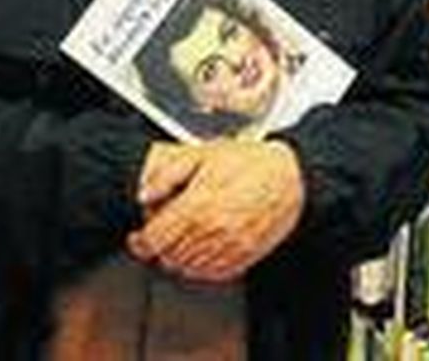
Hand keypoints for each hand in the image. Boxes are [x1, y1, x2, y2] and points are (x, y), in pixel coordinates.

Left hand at [126, 140, 303, 282]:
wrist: (291, 176)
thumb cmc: (250, 163)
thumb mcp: (202, 154)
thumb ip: (168, 174)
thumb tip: (144, 194)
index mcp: (197, 206)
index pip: (154, 240)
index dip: (140, 242)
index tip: (137, 238)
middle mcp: (212, 232)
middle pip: (168, 256)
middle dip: (159, 247)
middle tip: (160, 233)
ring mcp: (229, 248)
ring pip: (188, 269)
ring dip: (177, 259)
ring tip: (179, 241)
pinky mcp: (245, 257)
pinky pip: (213, 274)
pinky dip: (200, 268)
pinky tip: (199, 252)